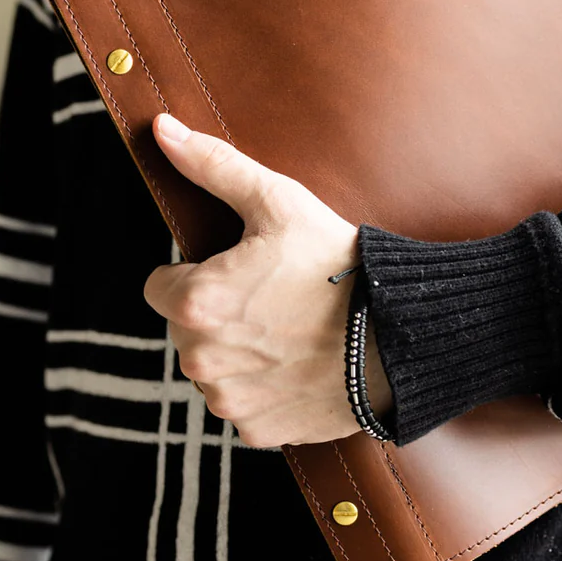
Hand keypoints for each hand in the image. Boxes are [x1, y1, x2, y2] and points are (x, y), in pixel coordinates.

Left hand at [143, 113, 391, 447]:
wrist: (401, 334)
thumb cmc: (338, 264)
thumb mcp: (277, 202)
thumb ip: (212, 166)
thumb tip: (160, 129)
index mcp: (196, 303)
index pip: (159, 287)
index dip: (196, 273)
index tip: (239, 270)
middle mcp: (203, 360)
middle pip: (186, 330)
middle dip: (216, 314)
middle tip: (271, 297)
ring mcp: (231, 401)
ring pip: (213, 369)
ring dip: (237, 354)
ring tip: (288, 330)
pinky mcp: (260, 431)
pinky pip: (243, 405)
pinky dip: (264, 389)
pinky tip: (298, 364)